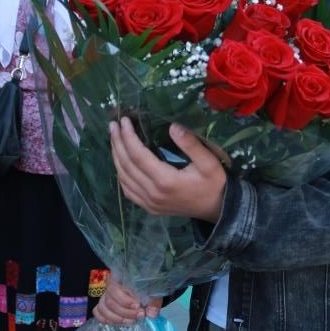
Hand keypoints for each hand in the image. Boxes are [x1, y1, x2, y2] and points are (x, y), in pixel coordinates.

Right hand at [93, 274, 161, 324]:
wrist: (146, 290)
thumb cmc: (148, 288)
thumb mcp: (154, 292)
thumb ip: (153, 302)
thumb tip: (151, 314)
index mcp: (120, 277)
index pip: (115, 289)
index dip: (125, 301)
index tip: (138, 307)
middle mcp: (110, 285)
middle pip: (110, 302)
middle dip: (125, 312)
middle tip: (140, 315)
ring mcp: (105, 295)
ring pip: (103, 308)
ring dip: (118, 318)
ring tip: (132, 321)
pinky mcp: (103, 305)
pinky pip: (98, 313)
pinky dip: (106, 319)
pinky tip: (119, 322)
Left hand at [110, 119, 225, 221]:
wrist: (216, 209)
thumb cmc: (213, 184)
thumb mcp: (209, 162)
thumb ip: (191, 144)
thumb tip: (173, 126)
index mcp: (166, 181)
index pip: (138, 156)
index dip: (128, 137)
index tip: (124, 121)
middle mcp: (153, 193)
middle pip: (127, 165)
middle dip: (118, 143)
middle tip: (113, 125)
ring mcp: (149, 203)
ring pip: (123, 178)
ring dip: (116, 156)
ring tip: (114, 138)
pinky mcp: (149, 207)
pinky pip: (127, 190)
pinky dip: (120, 173)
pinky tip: (120, 161)